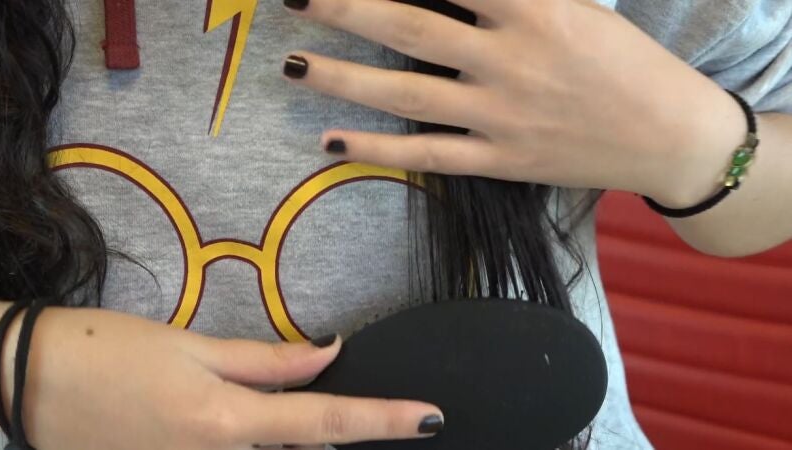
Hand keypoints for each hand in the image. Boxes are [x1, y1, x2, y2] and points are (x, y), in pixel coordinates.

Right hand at [1, 307, 441, 449]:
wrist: (31, 384)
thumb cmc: (109, 352)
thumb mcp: (192, 346)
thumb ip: (267, 360)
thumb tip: (326, 353)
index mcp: (226, 420)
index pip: (325, 423)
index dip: (384, 420)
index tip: (430, 417)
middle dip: (345, 439)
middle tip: (383, 416)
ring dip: (302, 448)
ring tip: (313, 418)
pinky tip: (265, 432)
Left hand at [282, 0, 744, 207]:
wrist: (668, 135)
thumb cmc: (624, 63)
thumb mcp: (574, 6)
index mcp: (538, 9)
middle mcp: (512, 60)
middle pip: (409, 26)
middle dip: (345, 7)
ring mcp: (502, 116)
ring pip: (405, 93)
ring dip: (342, 77)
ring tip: (291, 64)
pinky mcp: (500, 162)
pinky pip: (428, 155)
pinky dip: (377, 150)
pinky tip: (331, 142)